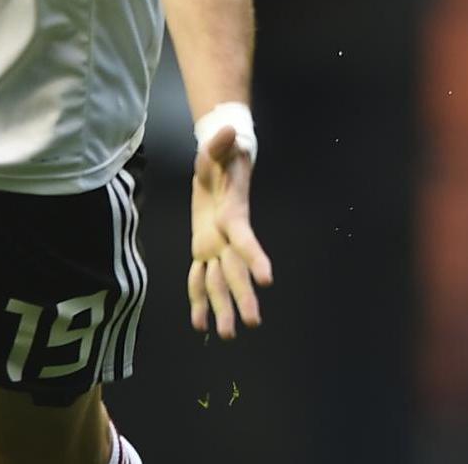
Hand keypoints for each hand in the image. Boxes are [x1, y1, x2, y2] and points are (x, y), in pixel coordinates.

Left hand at [188, 123, 271, 338]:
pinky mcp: (203, 248)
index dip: (254, 258)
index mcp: (232, 214)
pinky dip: (200, 300)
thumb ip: (221, 143)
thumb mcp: (218, 145)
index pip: (244, 240)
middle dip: (243, 296)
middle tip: (253, 323)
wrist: (222, 164)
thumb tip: (229, 131)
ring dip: (223, 308)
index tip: (268, 280)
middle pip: (236, 270)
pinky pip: (200, 278)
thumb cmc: (222, 155)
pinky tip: (200, 323)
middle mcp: (226, 236)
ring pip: (219, 281)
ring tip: (227, 335)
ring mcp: (215, 244)